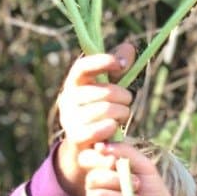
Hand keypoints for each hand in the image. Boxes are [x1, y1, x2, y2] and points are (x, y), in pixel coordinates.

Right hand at [52, 43, 135, 195]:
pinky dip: (111, 128)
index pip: (82, 67)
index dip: (101, 62)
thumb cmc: (98, 111)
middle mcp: (67, 99)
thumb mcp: (108, 88)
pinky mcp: (75, 138)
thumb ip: (117, 69)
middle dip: (123, 96)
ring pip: (105, 110)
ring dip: (121, 113)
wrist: (85, 147)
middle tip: (127, 101)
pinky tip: (114, 128)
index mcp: (73, 83)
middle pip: (103, 91)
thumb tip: (129, 48)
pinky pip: (99, 130)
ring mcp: (70, 119)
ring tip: (123, 116)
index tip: (120, 64)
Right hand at [81, 140, 196, 195]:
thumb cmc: (153, 193)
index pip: (88, 158)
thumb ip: (124, 151)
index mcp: (103, 169)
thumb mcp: (143, 166)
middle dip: (118, 181)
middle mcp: (95, 184)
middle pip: (93, 177)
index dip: (99, 159)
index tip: (115, 163)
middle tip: (138, 185)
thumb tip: (100, 146)